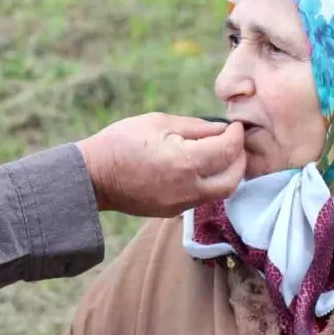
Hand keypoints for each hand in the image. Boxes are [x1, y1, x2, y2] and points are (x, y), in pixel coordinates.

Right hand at [77, 113, 245, 217]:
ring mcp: (180, 204)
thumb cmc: (122, 142)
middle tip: (235, 142)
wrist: (93, 176)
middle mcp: (188, 188)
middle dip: (240, 158)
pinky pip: (202, 198)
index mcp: (185, 162)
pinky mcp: (172, 212)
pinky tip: (202, 168)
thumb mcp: (158, 122)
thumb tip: (221, 129)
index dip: (236, 135)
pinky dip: (210, 183)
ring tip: (221, 155)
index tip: (235, 126)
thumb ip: (195, 126)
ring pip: (220, 193)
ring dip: (228, 173)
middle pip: (233, 179)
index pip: (227, 150)